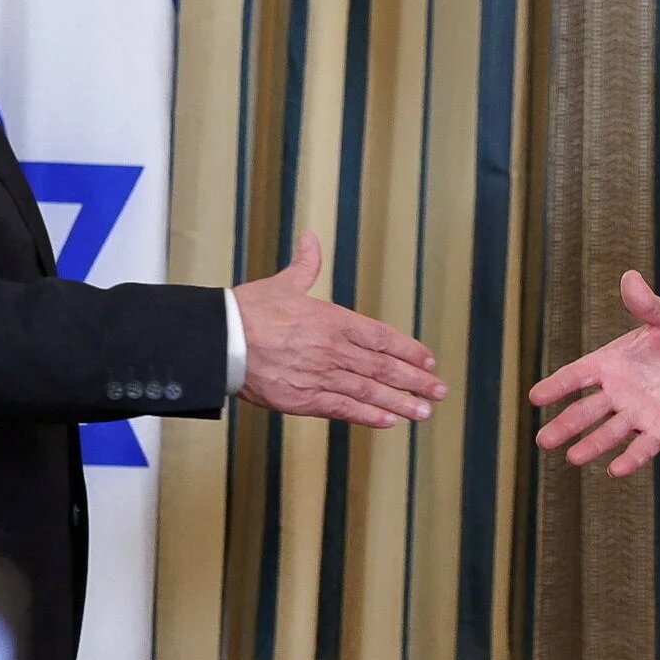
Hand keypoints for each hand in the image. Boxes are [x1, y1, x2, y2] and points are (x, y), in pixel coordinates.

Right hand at [234, 232, 447, 426]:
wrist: (220, 341)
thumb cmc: (249, 310)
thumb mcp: (284, 284)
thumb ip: (306, 265)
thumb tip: (310, 239)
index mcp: (333, 320)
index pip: (382, 336)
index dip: (409, 350)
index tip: (429, 360)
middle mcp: (333, 349)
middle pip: (383, 367)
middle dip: (415, 380)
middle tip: (439, 390)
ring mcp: (320, 375)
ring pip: (369, 391)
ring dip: (400, 402)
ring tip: (423, 412)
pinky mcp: (303, 400)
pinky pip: (343, 409)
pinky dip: (368, 416)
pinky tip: (389, 421)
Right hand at [529, 270, 659, 476]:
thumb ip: (647, 304)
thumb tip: (630, 277)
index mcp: (614, 362)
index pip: (578, 375)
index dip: (557, 385)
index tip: (535, 397)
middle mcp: (621, 391)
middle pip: (586, 411)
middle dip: (565, 425)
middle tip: (542, 439)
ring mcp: (640, 413)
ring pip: (609, 433)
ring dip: (591, 445)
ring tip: (572, 457)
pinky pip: (644, 447)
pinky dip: (630, 459)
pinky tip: (615, 470)